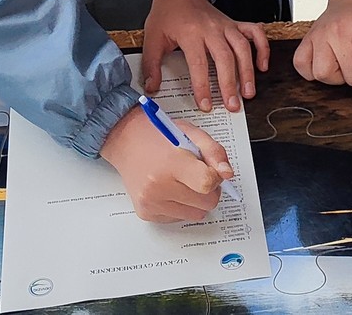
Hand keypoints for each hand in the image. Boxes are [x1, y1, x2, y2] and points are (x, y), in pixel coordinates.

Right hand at [99, 109, 232, 222]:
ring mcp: (151, 202)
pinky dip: (180, 206)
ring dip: (195, 200)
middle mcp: (159, 186)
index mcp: (171, 163)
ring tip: (181, 180)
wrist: (125, 140)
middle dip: (208, 190)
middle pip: (206, 203)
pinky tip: (170, 188)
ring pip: (196, 215)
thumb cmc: (157, 135)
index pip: (207, 184)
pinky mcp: (146, 213)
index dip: (215, 177)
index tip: (210, 169)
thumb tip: (227, 174)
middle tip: (196, 174)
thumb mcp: (190, 133)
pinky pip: (179, 219)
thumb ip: (214, 152)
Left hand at [142, 0, 268, 112]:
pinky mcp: (235, 23)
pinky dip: (263, 49)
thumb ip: (151, 65)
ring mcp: (226, 25)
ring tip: (248, 93)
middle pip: (225, 58)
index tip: (205, 104)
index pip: (199, 64)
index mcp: (190, 32)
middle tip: (232, 105)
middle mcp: (212, 29)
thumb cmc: (167, 14)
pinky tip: (262, 66)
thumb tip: (152, 88)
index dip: (203, 86)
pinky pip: (255, 33)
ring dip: (247, 72)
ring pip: (243, 48)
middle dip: (230, 84)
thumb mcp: (152, 38)